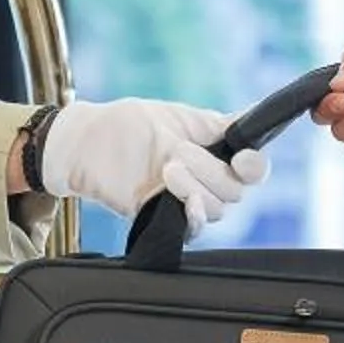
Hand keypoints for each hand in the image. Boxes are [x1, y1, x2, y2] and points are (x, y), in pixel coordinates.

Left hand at [40, 98, 271, 226]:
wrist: (88, 145)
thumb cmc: (129, 124)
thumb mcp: (177, 117)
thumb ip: (215, 125)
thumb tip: (255, 114)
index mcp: (216, 150)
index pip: (253, 168)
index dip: (254, 167)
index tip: (241, 159)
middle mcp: (207, 178)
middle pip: (236, 191)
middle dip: (210, 171)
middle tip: (178, 154)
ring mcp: (188, 199)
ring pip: (217, 209)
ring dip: (196, 188)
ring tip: (167, 170)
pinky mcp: (167, 219)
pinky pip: (194, 228)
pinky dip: (194, 216)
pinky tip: (184, 203)